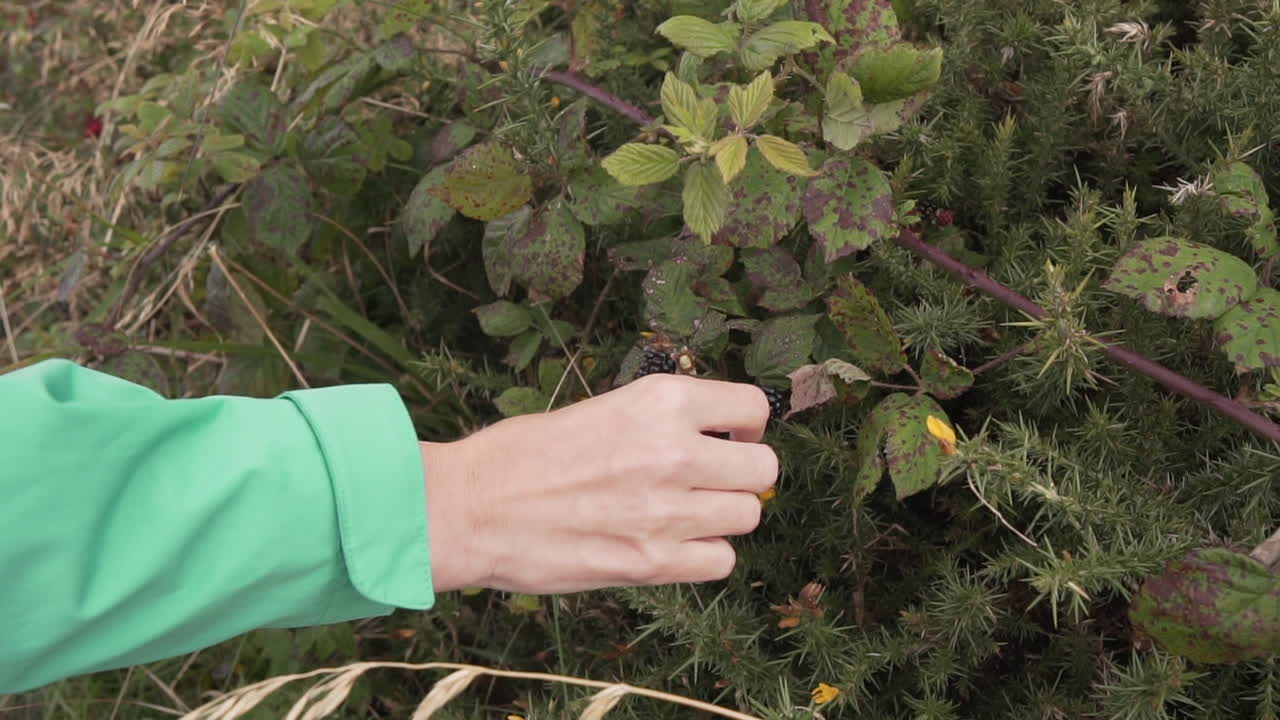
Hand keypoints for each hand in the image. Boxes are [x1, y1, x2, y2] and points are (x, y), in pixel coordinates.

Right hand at [420, 373, 777, 594]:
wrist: (470, 507)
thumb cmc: (521, 454)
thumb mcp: (600, 409)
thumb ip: (658, 422)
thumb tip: (706, 439)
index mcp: (662, 401)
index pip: (753, 408)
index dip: (746, 426)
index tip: (729, 437)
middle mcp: (676, 452)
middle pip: (763, 468)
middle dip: (741, 474)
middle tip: (710, 480)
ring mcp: (668, 511)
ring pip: (748, 514)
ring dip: (724, 515)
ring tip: (685, 514)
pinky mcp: (653, 563)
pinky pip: (722, 561)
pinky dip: (704, 556)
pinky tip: (672, 546)